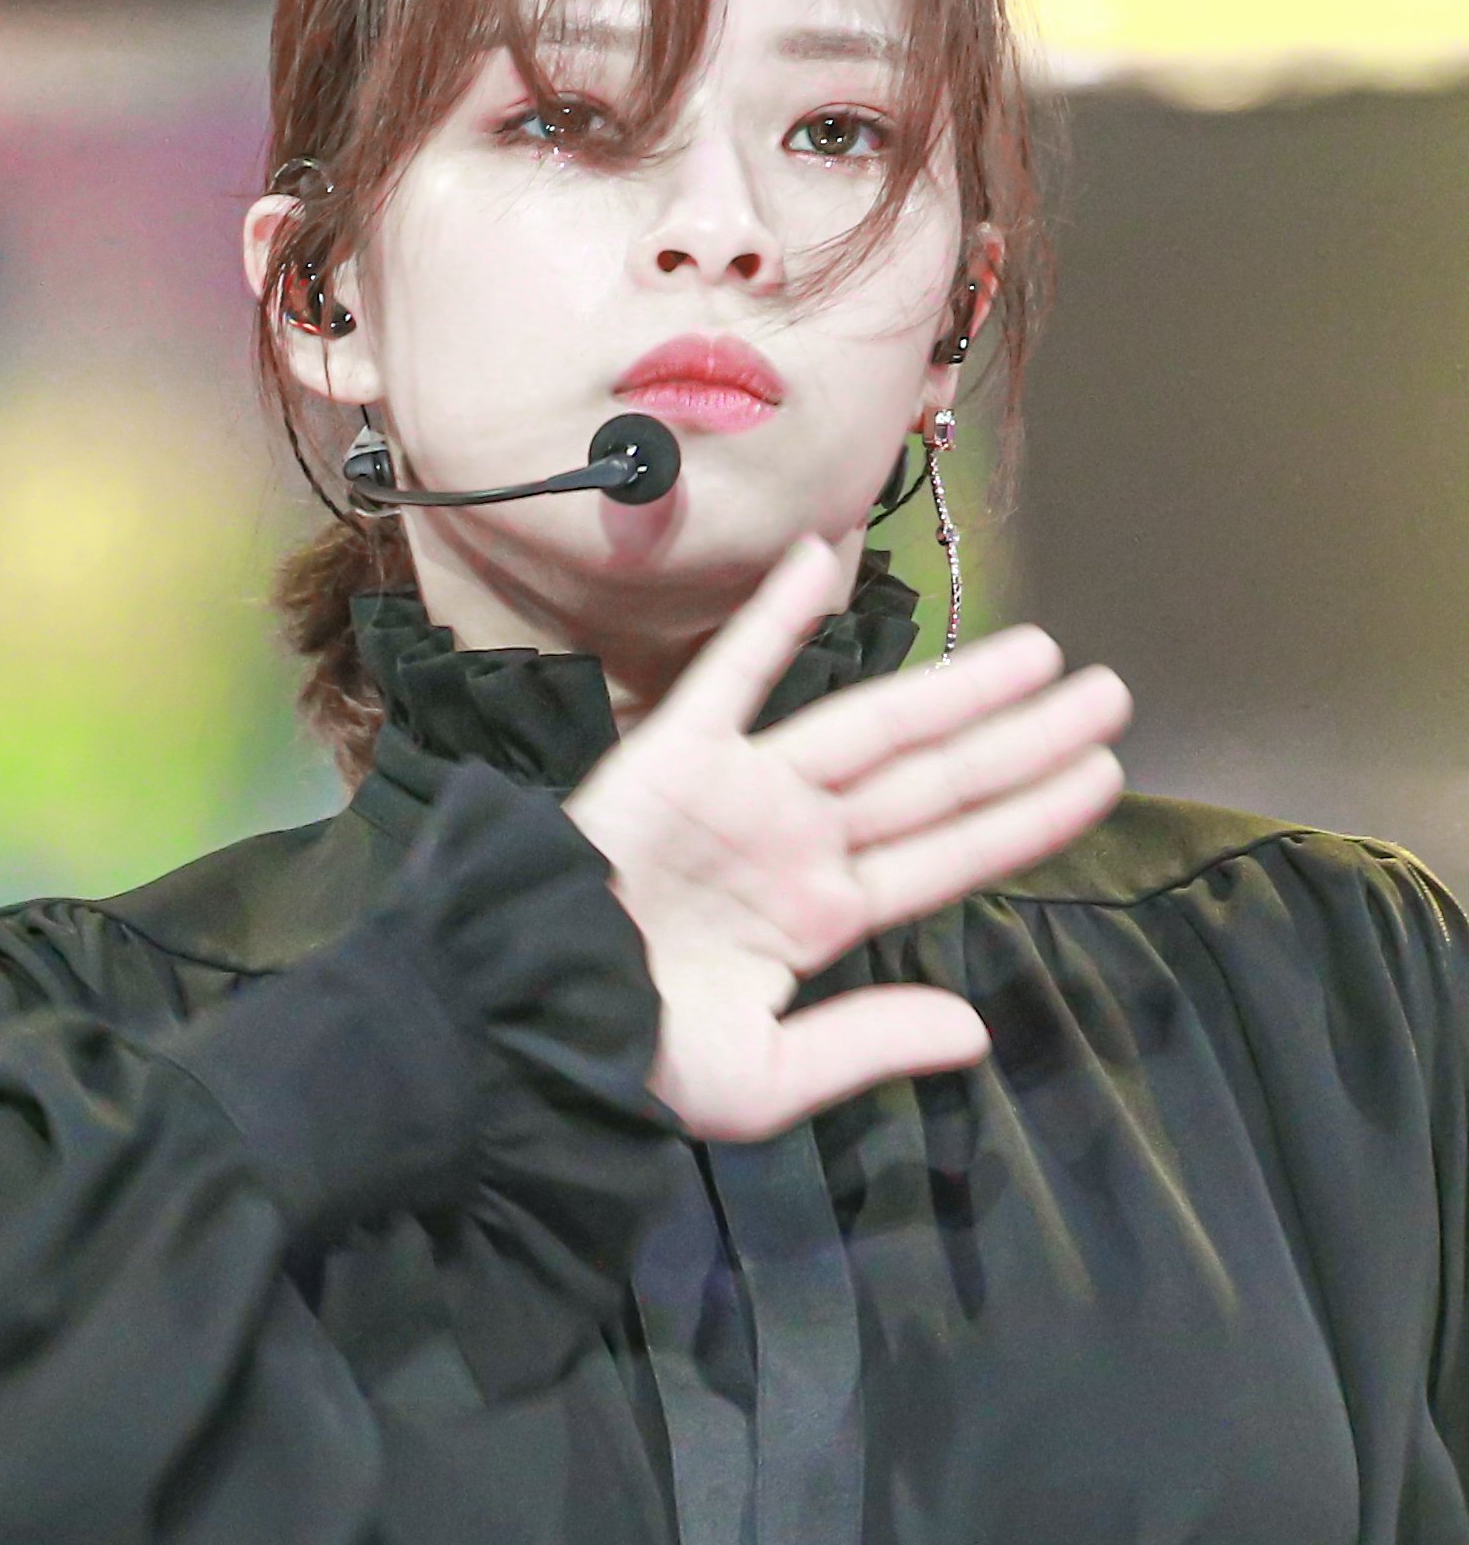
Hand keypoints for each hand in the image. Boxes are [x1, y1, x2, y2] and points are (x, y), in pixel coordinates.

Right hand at [562, 533, 1132, 1142]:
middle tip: (1112, 693)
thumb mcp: (764, 1081)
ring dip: (952, 686)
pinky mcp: (677, 756)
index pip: (949, 854)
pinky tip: (820, 559)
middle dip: (1023, 739)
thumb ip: (866, 1043)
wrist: (527, 1019)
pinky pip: (731, 676)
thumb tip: (973, 1031)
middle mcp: (802, 839)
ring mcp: (746, 791)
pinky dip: (771, 618)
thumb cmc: (637, 1056)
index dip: (1028, 816)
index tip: (1102, 776)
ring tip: (1040, 651)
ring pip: (869, 724)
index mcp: (824, 914)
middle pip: (934, 780)